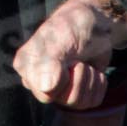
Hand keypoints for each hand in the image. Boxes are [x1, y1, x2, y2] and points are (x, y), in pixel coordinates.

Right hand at [11, 0, 126, 107]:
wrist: (97, 21)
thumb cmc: (74, 26)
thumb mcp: (60, 40)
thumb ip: (49, 63)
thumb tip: (46, 88)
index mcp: (27, 67)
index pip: (45, 95)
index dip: (63, 81)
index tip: (65, 60)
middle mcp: (40, 81)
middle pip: (66, 101)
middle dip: (80, 79)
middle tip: (77, 60)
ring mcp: (59, 88)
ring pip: (80, 103)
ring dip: (90, 80)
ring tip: (85, 62)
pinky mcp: (77, 91)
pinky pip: (92, 102)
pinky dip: (98, 84)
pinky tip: (93, 69)